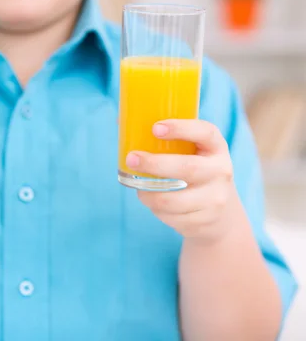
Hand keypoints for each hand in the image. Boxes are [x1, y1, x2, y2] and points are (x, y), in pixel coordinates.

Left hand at [126, 119, 238, 242]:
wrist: (221, 213)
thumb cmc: (193, 171)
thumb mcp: (189, 152)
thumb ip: (163, 138)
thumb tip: (120, 120)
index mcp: (215, 147)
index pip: (205, 132)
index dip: (181, 128)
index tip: (155, 128)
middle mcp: (221, 171)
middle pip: (188, 168)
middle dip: (155, 164)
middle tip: (131, 159)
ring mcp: (216, 198)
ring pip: (175, 200)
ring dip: (149, 194)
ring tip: (138, 188)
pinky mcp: (206, 220)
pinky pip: (173, 217)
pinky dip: (157, 210)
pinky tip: (155, 203)